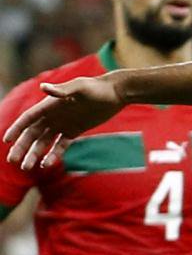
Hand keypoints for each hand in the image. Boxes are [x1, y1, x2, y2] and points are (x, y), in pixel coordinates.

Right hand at [2, 77, 123, 169]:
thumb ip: (62, 90)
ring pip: (44, 142)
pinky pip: (60, 145)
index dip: (17, 128)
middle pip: (32, 133)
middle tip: (12, 160)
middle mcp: (53, 115)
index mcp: (51, 104)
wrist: (116, 93)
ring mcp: (63, 124)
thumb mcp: (80, 87)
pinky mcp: (74, 131)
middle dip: (21, 147)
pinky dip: (53, 155)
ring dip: (34, 154)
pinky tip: (46, 164)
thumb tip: (42, 87)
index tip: (7, 140)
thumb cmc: (98, 87)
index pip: (28, 118)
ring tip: (27, 167)